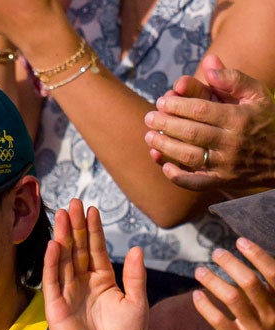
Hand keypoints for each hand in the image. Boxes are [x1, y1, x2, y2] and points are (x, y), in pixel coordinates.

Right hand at [42, 199, 148, 329]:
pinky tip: (56, 244)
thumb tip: (137, 248)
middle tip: (73, 202)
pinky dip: (53, 263)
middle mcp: (83, 285)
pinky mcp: (55, 307)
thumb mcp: (137, 303)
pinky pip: (52, 281)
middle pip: (78, 250)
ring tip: (64, 215)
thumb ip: (135, 276)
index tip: (92, 209)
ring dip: (63, 237)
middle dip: (76, 226)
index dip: (94, 230)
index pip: (97, 251)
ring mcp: (67, 295)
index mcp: (103, 283)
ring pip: (64, 260)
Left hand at [145, 54, 274, 192]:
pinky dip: (178, 177)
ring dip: (165, 147)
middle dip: (166, 124)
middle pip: (191, 133)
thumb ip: (234, 79)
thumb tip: (209, 63)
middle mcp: (232, 142)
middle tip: (149, 117)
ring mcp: (226, 164)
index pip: (201, 110)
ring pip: (190, 156)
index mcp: (239, 118)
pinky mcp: (222, 181)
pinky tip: (165, 166)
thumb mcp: (257, 96)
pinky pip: (196, 182)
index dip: (178, 105)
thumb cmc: (266, 121)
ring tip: (149, 137)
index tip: (162, 101)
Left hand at [192, 239, 274, 329]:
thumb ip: (267, 291)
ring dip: (214, 281)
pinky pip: (219, 321)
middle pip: (250, 282)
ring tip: (200, 271)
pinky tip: (196, 295)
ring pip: (232, 299)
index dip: (257, 255)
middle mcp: (272, 314)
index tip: (240, 241)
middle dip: (232, 264)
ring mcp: (256, 329)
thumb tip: (253, 263)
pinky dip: (205, 306)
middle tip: (215, 252)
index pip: (273, 273)